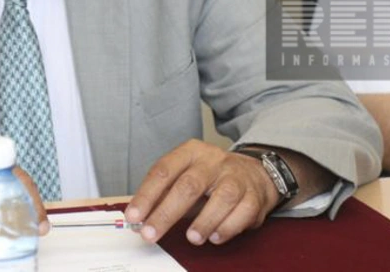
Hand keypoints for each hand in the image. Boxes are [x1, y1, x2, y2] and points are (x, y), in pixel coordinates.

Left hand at [124, 139, 274, 245]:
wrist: (254, 173)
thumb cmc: (211, 177)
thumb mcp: (185, 175)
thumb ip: (164, 194)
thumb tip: (140, 218)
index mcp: (191, 152)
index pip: (164, 171)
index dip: (147, 195)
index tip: (134, 216)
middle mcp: (214, 161)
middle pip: (189, 185)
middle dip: (167, 213)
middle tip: (151, 234)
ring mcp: (236, 177)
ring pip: (222, 197)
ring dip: (204, 221)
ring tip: (191, 238)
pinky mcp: (254, 196)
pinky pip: (243, 212)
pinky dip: (228, 227)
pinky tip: (215, 236)